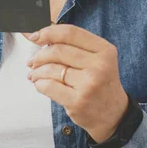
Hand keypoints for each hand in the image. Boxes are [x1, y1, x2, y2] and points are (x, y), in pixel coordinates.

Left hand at [22, 24, 128, 142]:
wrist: (114, 115)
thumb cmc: (99, 83)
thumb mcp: (96, 59)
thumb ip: (73, 45)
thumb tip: (39, 35)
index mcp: (104, 50)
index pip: (70, 32)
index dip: (48, 32)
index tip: (35, 36)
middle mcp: (99, 65)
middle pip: (58, 50)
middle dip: (39, 55)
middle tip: (32, 61)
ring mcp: (89, 84)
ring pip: (51, 69)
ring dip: (37, 71)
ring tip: (34, 74)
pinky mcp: (77, 101)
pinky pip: (48, 86)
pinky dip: (39, 84)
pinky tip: (40, 84)